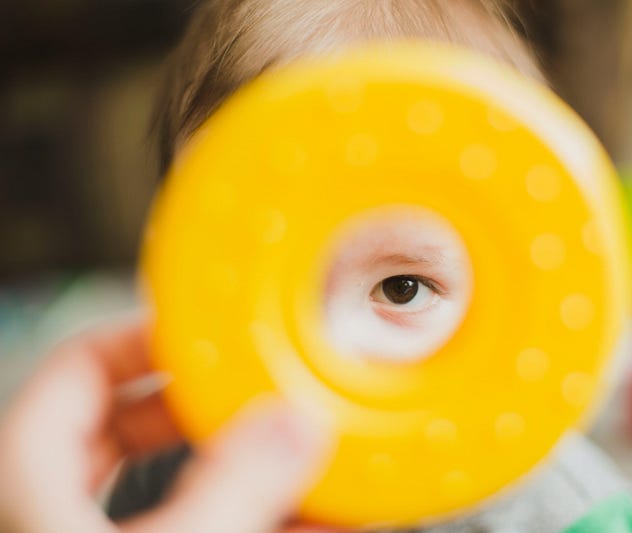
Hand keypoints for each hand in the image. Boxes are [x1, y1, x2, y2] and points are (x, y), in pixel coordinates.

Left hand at [0, 319, 333, 532]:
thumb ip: (231, 487)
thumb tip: (294, 428)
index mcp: (31, 474)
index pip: (83, 363)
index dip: (152, 335)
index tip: (220, 331)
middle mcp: (58, 502)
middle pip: (143, 416)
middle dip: (220, 402)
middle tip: (274, 389)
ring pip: (182, 475)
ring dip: (254, 463)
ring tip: (314, 452)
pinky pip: (208, 518)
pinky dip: (261, 512)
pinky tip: (321, 512)